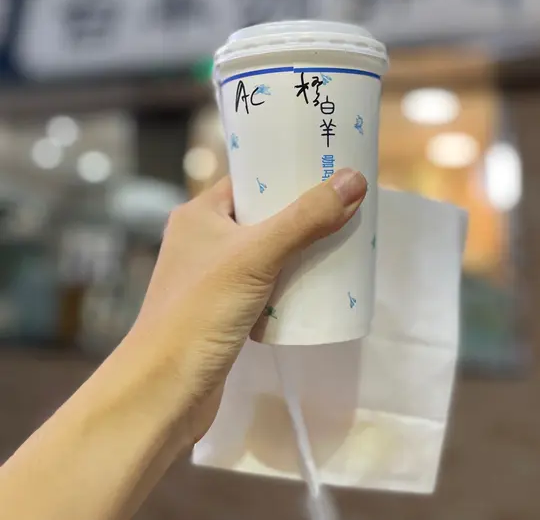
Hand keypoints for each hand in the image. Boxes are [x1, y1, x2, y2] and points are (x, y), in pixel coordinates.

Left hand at [129, 168, 367, 446]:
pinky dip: (289, 283)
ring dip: (300, 250)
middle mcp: (202, 239)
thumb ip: (306, 218)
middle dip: (303, 214)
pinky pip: (265, 285)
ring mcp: (212, 278)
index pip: (250, 178)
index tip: (330, 168)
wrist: (163, 392)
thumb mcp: (257, 256)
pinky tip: (319, 286)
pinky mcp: (223, 312)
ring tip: (342, 242)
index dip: (287, 171)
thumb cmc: (201, 312)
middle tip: (347, 208)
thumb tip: (355, 179)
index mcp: (199, 213)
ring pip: (267, 253)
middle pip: (264, 215)